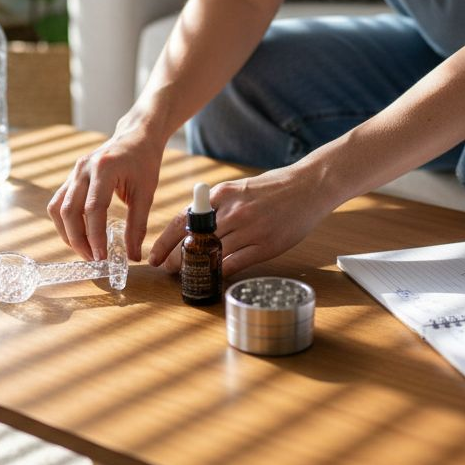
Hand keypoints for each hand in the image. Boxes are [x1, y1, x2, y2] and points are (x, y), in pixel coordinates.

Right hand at [48, 127, 161, 261]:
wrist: (136, 136)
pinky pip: (60, 202)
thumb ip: (137, 226)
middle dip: (77, 239)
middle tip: (92, 259)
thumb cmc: (144, 162)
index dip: (95, 236)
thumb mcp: (146, 193)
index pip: (93, 209)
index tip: (101, 257)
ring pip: (58, 207)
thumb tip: (133, 256)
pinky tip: (79, 234)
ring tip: (84, 250)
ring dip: (67, 232)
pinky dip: (66, 221)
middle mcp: (83, 169)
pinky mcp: (71, 177)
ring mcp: (74, 172)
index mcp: (104, 169)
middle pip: (69, 210)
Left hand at [147, 164, 333, 277]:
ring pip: (212, 256)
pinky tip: (213, 278)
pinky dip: (220, 273)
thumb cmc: (275, 188)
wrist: (310, 186)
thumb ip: (218, 206)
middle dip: (176, 259)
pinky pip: (234, 264)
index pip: (183, 220)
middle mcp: (233, 212)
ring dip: (196, 269)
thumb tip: (193, 226)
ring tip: (187, 277)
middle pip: (193, 242)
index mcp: (223, 194)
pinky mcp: (265, 246)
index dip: (165, 241)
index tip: (155, 255)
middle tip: (167, 270)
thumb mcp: (239, 189)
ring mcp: (250, 229)